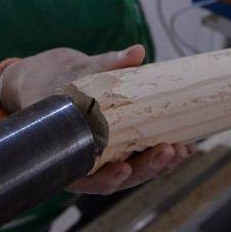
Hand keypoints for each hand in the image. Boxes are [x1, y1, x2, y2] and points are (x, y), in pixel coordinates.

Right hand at [0, 44, 195, 194]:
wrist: (46, 79)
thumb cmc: (51, 79)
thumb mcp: (74, 70)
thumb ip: (105, 64)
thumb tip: (136, 52)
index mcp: (67, 154)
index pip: (88, 179)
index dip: (107, 179)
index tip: (123, 169)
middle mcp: (88, 162)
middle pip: (119, 177)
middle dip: (147, 168)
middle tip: (169, 151)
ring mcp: (106, 155)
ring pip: (134, 169)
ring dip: (160, 163)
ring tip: (184, 149)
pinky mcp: (120, 145)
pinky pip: (140, 154)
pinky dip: (160, 150)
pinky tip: (184, 143)